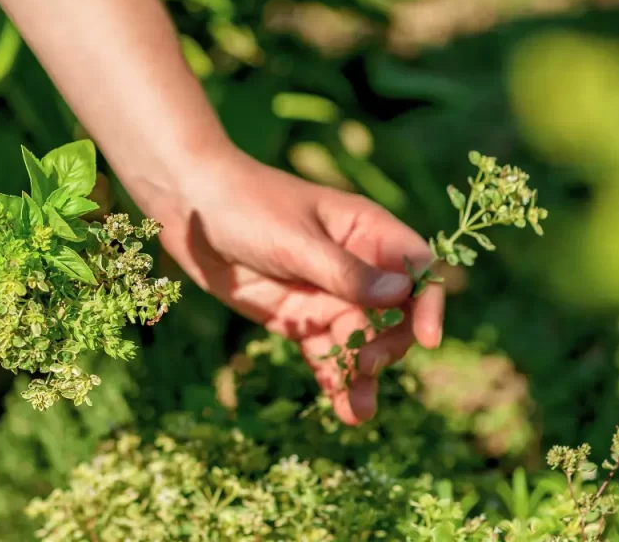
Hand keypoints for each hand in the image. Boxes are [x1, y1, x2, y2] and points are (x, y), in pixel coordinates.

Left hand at [154, 150, 444, 424]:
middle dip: (387, 344)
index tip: (427, 338)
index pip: (416, 268)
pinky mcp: (297, 319)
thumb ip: (344, 272)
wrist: (189, 207)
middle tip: (365, 364)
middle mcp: (355, 266)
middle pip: (394, 315)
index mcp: (366, 230)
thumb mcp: (295, 239)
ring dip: (363, 375)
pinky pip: (325, 354)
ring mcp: (326, 295)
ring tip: (359, 411)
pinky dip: (335, 380)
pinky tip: (342, 409)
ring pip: (360, 341)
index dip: (429, 303)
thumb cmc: (247, 205)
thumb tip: (401, 295)